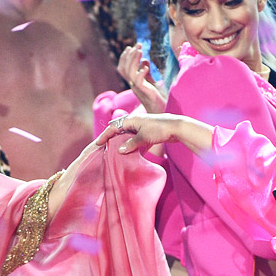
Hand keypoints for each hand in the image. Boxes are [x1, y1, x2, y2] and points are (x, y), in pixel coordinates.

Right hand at [95, 112, 213, 155]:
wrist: (178, 127)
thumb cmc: (160, 129)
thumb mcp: (144, 137)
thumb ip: (131, 144)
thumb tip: (119, 151)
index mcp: (131, 120)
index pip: (113, 127)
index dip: (105, 135)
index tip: (97, 144)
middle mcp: (135, 122)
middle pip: (119, 131)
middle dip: (112, 139)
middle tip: (104, 149)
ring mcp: (142, 128)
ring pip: (128, 136)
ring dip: (122, 144)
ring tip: (116, 153)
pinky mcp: (148, 133)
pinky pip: (136, 140)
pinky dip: (133, 147)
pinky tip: (131, 155)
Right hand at [117, 43, 167, 113]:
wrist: (160, 111)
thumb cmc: (157, 97)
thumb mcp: (151, 81)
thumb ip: (146, 72)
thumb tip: (145, 60)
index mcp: (133, 82)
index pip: (123, 68)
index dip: (125, 57)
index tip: (131, 47)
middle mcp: (133, 85)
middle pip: (124, 68)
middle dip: (130, 55)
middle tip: (138, 44)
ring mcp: (138, 88)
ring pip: (130, 73)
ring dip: (134, 60)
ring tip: (140, 51)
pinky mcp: (144, 92)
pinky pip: (138, 81)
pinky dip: (141, 72)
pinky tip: (146, 66)